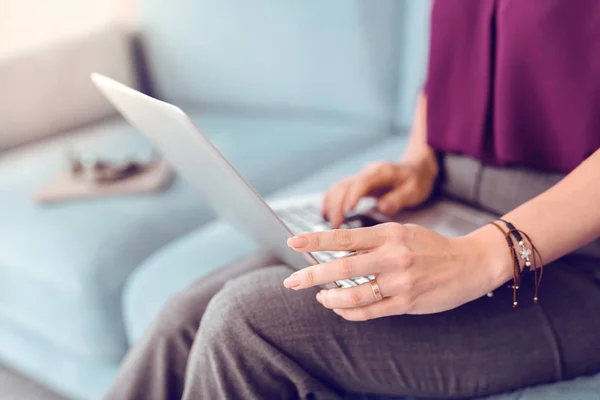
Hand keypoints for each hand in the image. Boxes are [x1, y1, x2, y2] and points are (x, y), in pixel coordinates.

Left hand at [283, 223, 512, 320]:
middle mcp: (393, 256)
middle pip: (342, 267)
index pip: (344, 236)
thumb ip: (372, 241)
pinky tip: (339, 308)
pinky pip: (370, 311)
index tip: (293, 242)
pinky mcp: (408, 303)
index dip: (315, 240)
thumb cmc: (431, 247)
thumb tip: (337, 250)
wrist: (470, 264)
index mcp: (389, 234)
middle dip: (311, 276)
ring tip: (320, 297)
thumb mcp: (402, 232)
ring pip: (354, 294)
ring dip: (330, 299)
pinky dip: (349, 312)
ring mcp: (401, 282)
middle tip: (291, 282)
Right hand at [322, 158, 437, 227]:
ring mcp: (360, 177)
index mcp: (382, 172)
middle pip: (345, 185)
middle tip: (336, 225)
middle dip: (337, 204)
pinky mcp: (356, 184)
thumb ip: (399, 197)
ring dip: (331, 204)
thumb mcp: (415, 189)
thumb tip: (384, 206)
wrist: (416, 168)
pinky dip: (330, 201)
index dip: (354, 194)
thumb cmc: (416, 180)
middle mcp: (367, 173)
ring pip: (338, 187)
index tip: (348, 210)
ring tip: (331, 224)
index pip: (363, 181)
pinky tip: (326, 214)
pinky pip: (338, 190)